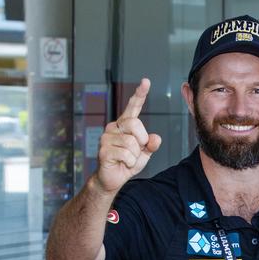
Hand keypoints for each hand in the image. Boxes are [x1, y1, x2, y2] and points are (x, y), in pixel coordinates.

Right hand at [95, 78, 161, 192]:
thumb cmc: (128, 162)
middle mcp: (114, 127)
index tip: (146, 81)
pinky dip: (130, 162)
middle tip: (137, 150)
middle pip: (135, 123)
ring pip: (132, 142)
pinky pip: (127, 154)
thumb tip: (155, 138)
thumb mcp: (145, 153)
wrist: (113, 179)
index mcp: (125, 124)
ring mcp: (106, 137)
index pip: (133, 106)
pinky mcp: (103, 150)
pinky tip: (122, 163)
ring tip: (127, 159)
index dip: (140, 94)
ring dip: (136, 155)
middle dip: (142, 139)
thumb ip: (151, 144)